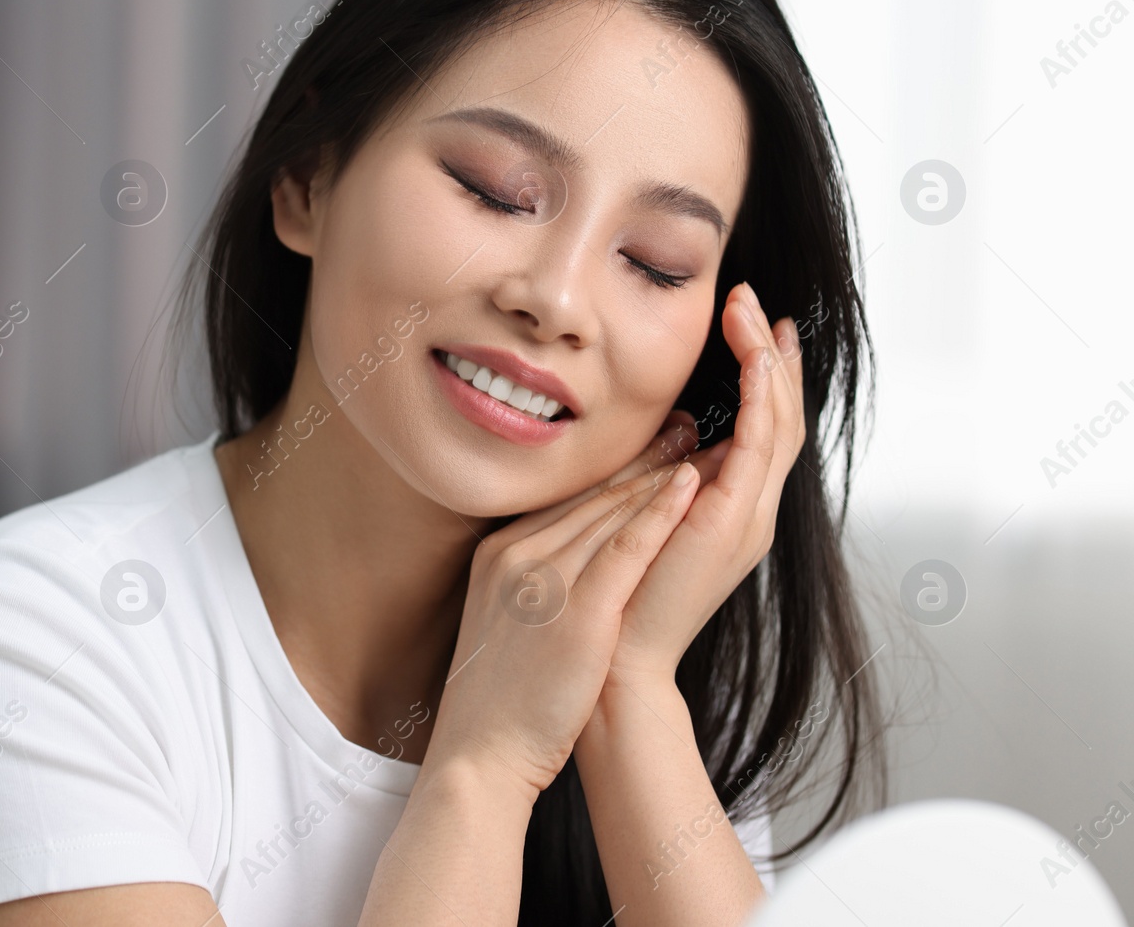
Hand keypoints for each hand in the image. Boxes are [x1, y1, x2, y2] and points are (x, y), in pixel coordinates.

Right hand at [424, 442, 705, 798]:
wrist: (480, 753)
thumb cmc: (500, 699)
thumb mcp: (501, 618)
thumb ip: (527, 579)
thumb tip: (564, 561)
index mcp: (499, 553)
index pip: (565, 499)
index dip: (613, 468)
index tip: (647, 443)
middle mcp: (517, 554)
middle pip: (591, 495)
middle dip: (643, 458)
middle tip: (684, 424)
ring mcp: (544, 579)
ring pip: (612, 512)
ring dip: (661, 473)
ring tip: (699, 442)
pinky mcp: (578, 609)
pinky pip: (626, 547)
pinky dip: (660, 511)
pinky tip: (689, 484)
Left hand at [601, 281, 806, 690]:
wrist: (612, 667)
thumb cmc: (611, 603)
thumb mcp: (635, 524)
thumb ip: (652, 482)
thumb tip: (658, 436)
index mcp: (727, 511)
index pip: (754, 428)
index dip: (757, 376)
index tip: (749, 327)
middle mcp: (748, 512)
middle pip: (777, 417)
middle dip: (770, 356)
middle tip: (757, 304)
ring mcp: (748, 518)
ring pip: (777, 423)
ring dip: (769, 363)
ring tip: (756, 314)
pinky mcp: (734, 523)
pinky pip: (760, 447)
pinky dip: (762, 399)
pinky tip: (756, 360)